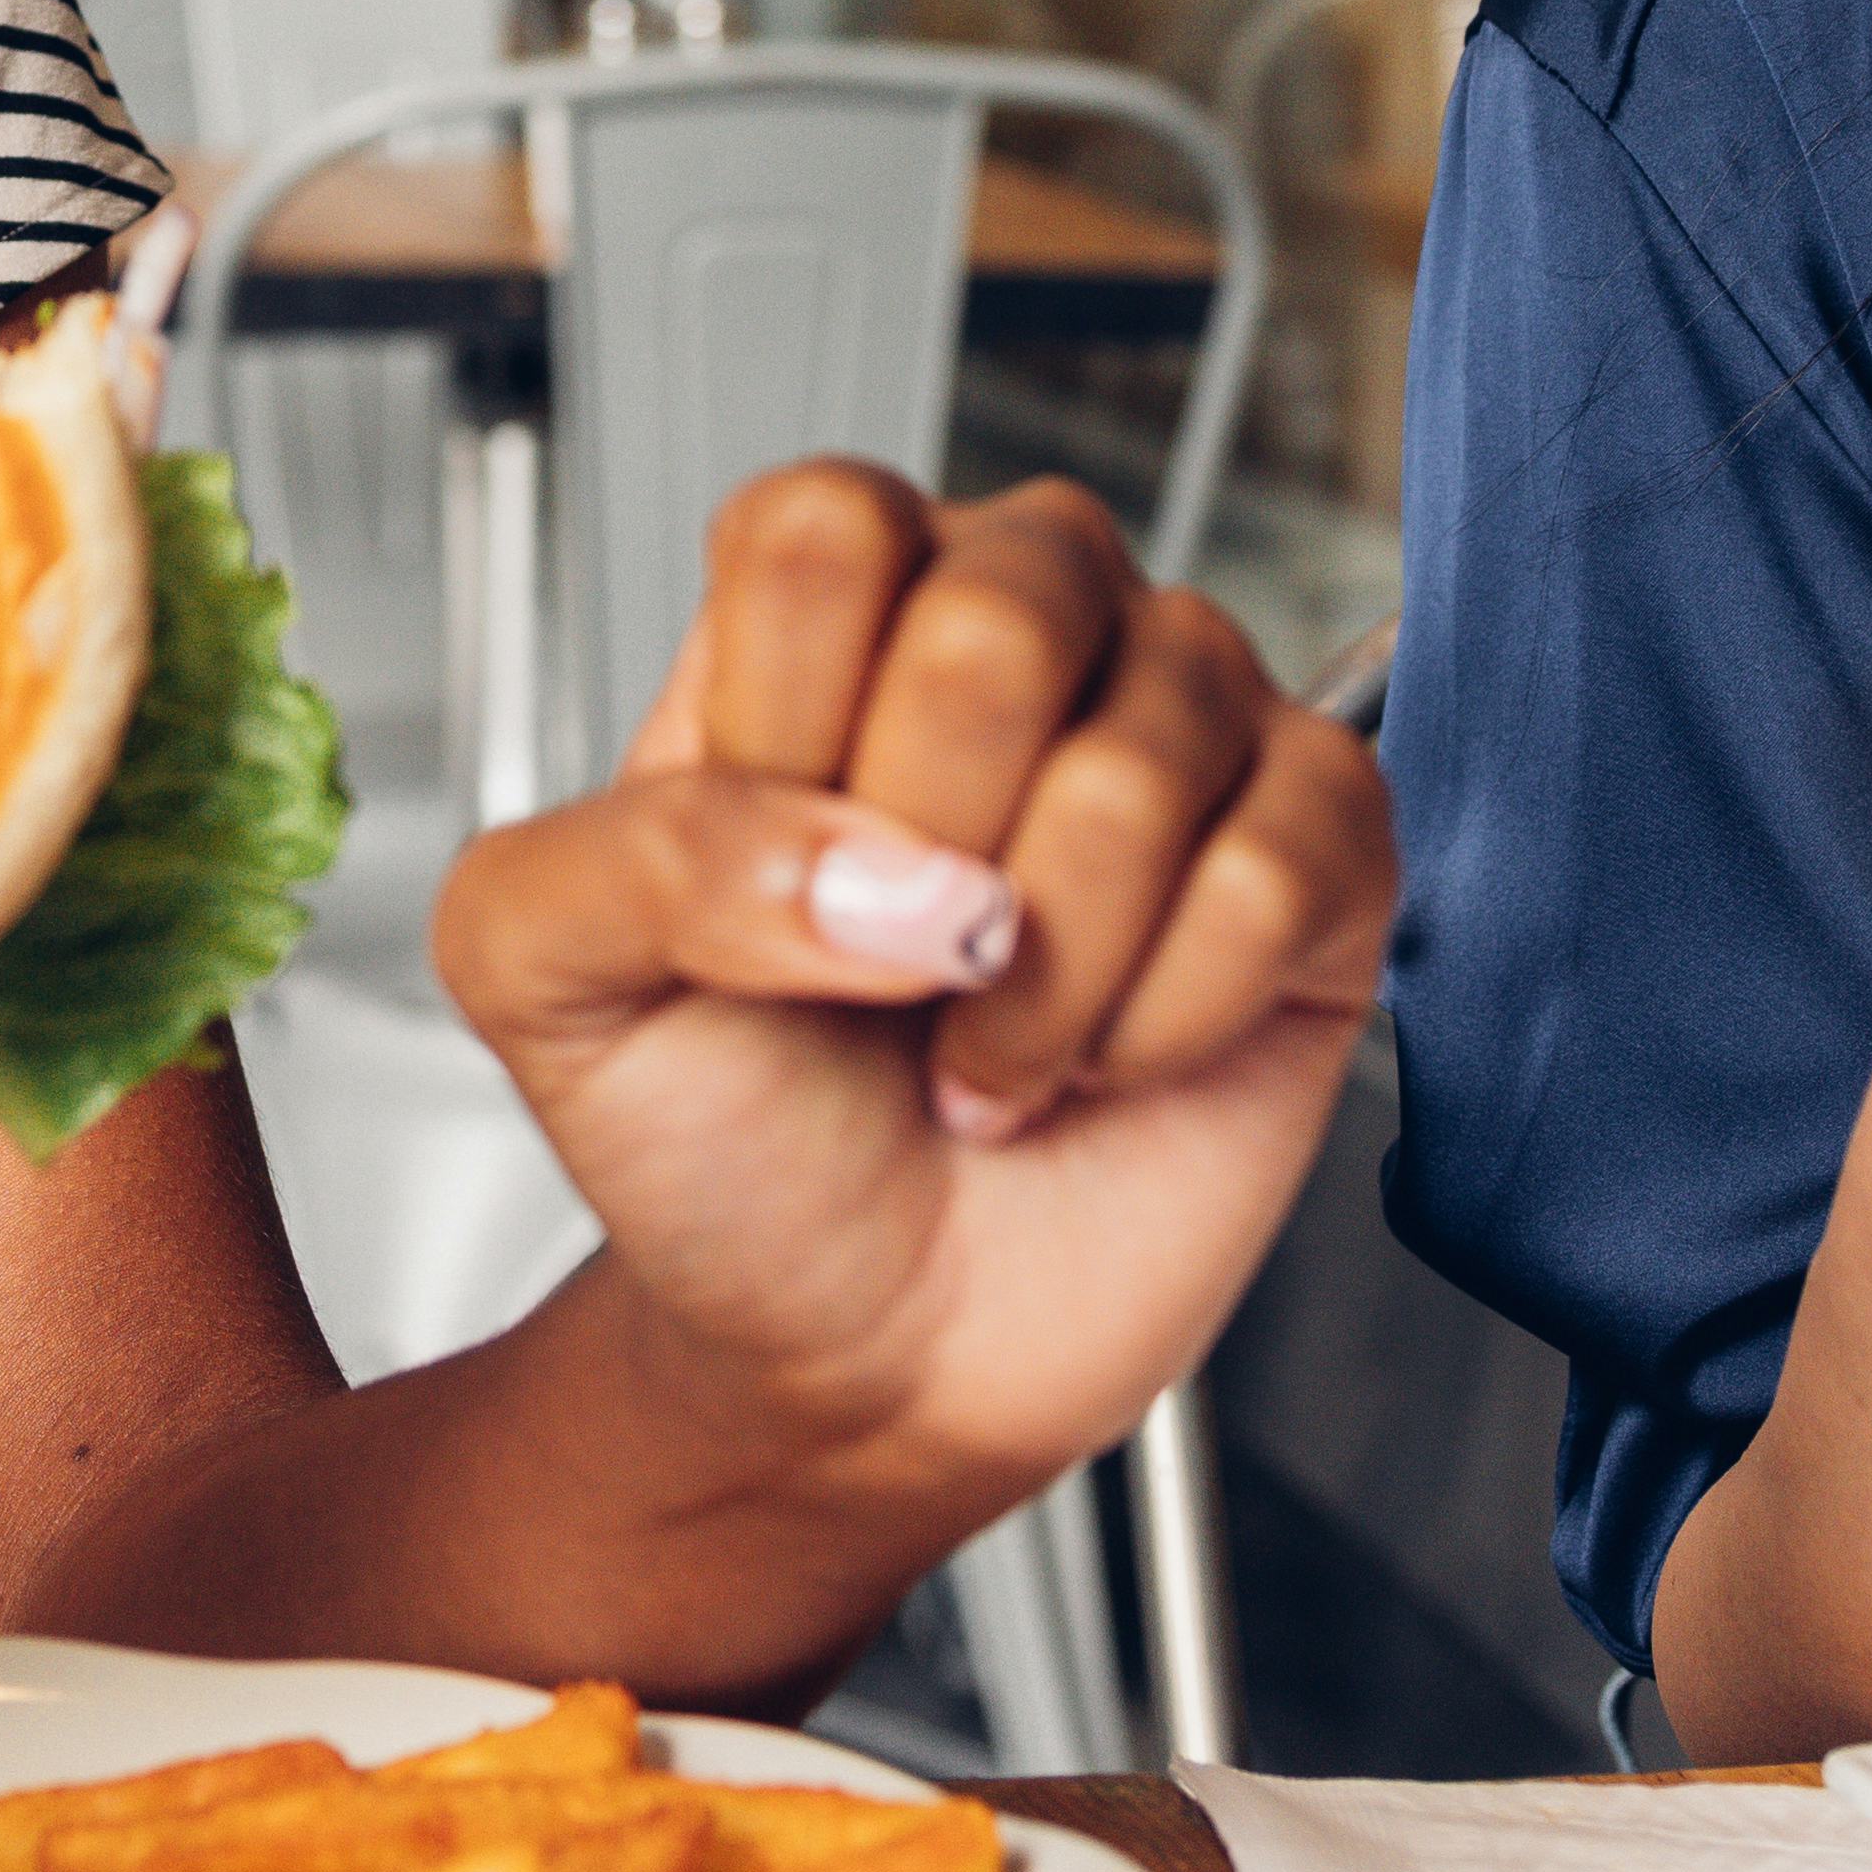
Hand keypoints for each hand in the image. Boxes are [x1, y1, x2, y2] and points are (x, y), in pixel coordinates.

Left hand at [428, 467, 1389, 1510]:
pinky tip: (1106, 1055)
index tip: (766, 882)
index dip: (786, 731)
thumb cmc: (725, 1134)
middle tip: (895, 973)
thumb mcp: (552, 980)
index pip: (827, 528)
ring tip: (986, 1042)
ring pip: (1147, 763)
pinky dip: (1169, 1015)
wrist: (856, 1342)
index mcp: (831, 601)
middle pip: (1006, 614)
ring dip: (1040, 983)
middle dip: (927, 861)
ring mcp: (1186, 719)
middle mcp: (1023, 619)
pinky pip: (1285, 867)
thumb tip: (887, 871)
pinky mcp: (1319, 847)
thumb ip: (639, 860)